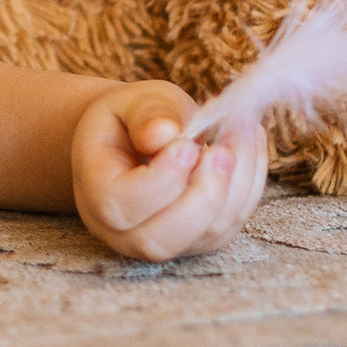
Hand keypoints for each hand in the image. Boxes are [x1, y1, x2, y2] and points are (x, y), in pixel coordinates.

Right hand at [71, 82, 268, 259]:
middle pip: (163, 237)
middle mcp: (125, 232)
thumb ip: (146, 114)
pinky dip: (250, 184)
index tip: (187, 144)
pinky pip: (232, 223)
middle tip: (224, 149)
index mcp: (95, 194)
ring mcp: (165, 243)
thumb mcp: (130, 103)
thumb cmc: (130, 119)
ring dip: (238, 183)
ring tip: (244, 131)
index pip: (122, 204)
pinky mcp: (201, 240)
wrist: (134, 140)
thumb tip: (166, 132)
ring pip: (207, 234)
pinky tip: (251, 143)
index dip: (160, 179)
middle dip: (204, 194)